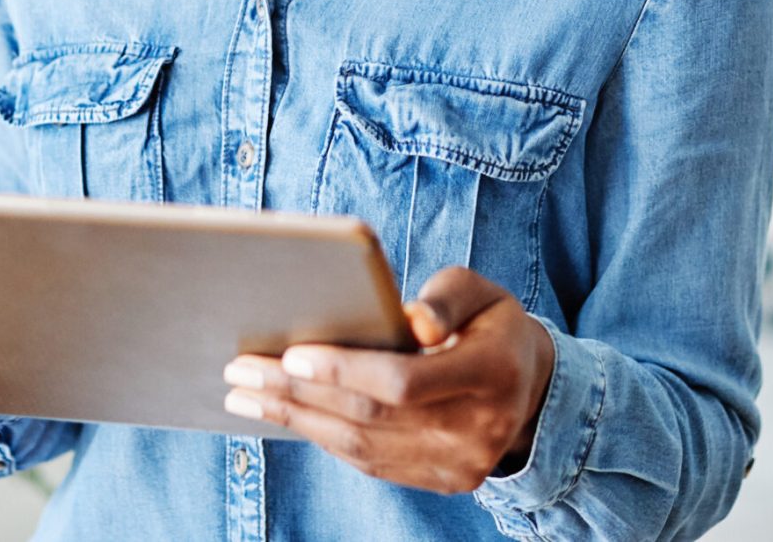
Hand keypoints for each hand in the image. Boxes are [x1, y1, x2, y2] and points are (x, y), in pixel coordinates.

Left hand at [222, 266, 553, 493]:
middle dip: (298, 393)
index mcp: (490, 376)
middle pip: (370, 417)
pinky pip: (370, 463)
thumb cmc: (492, 323)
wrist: (531, 387)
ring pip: (362, 447)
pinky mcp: (441, 481)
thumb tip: (410, 320)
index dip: (345, 370)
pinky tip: (286, 416)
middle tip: (241, 371)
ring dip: (296, 420)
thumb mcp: (480, 291)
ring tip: (245, 397)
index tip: (291, 354)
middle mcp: (476, 431)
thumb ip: (446, 299)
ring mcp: (458, 466)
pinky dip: (322, 437)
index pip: (404, 382)